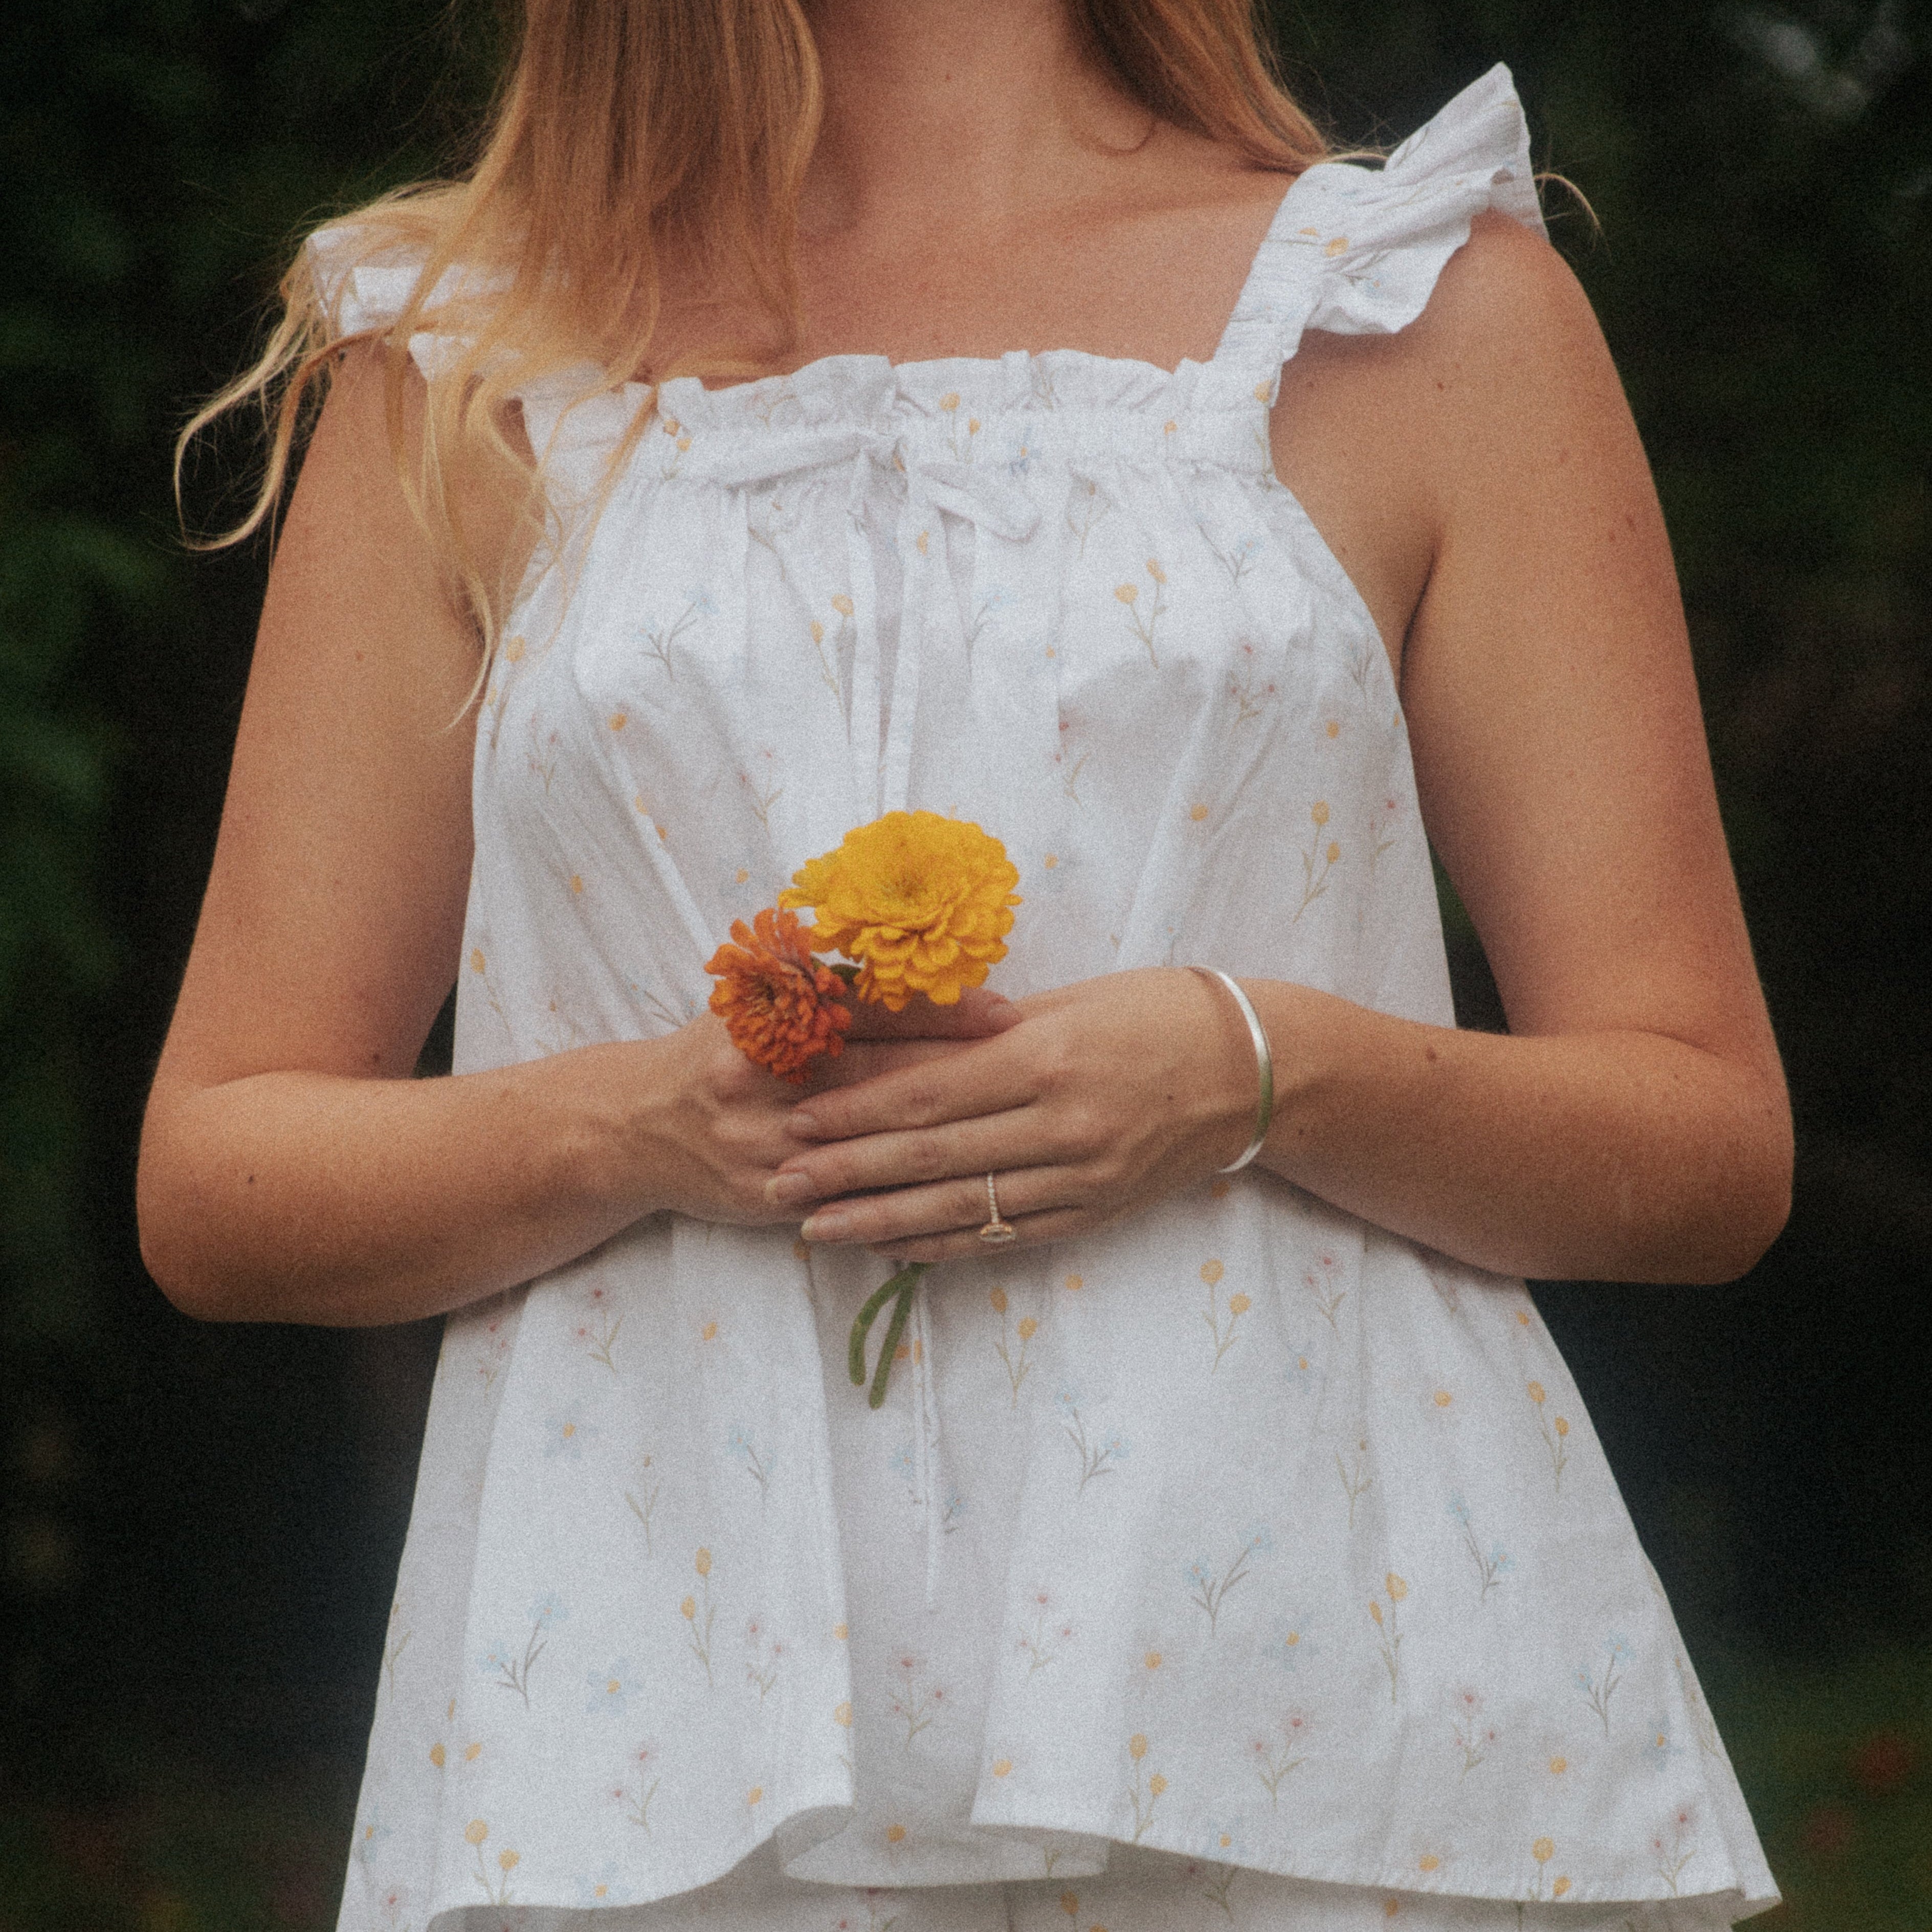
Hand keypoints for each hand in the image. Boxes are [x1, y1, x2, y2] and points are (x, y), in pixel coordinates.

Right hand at [631, 985, 1021, 1228]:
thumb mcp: (755, 1002)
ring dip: (946, 1139)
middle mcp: (760, 1073)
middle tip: (1037, 1072)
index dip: (942, 1011)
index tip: (1009, 1014)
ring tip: (1016, 1130)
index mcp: (764, 1014)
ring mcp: (760, 1141)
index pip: (869, 1006)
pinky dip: (903, 1197)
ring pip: (870, 1142)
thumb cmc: (713, 1053)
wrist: (630, 1128)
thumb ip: (823, 984)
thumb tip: (916, 958)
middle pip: (879, 1074)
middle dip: (961, 1075)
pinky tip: (964, 1194)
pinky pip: (847, 1199)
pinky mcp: (763, 1196)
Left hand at [765, 968, 1258, 1260]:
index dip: (854, 1111)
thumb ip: (981, 1032)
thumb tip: (888, 1045)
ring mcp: (1080, 1176)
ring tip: (814, 1229)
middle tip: (778, 1182)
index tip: (793, 1119)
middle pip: (932, 1155)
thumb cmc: (1154, 1013)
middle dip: (845, 1172)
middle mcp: (1061, 1122)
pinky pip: (1002, 1234)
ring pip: (961, 1206)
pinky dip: (941, 1242)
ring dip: (879, 1220)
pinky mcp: (1093, 1212)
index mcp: (1046, 1056)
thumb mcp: (1067, 1003)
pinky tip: (890, 1245)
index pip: (929, 1092)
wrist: (1251, 1069)